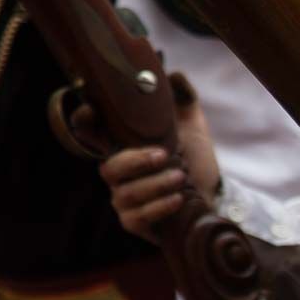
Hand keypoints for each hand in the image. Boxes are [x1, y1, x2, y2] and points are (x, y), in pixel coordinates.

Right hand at [98, 73, 219, 242]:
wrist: (214, 194)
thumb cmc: (196, 158)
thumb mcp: (191, 125)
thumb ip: (182, 99)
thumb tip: (174, 76)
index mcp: (124, 146)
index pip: (91, 134)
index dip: (85, 123)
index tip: (90, 111)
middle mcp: (119, 174)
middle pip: (108, 168)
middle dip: (135, 162)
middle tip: (165, 154)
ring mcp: (124, 200)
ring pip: (125, 193)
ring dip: (156, 184)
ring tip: (182, 175)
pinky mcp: (136, 223)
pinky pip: (137, 217)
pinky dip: (159, 206)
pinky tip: (179, 198)